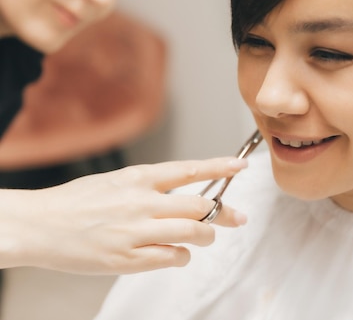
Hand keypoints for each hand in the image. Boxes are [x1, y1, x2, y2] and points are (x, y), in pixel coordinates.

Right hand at [0, 157, 247, 273]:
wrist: (39, 225)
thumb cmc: (76, 202)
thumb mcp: (116, 182)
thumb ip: (150, 188)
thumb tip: (185, 201)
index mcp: (138, 178)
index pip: (189, 170)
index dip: (219, 167)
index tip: (241, 166)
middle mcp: (142, 202)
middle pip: (200, 207)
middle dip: (224, 213)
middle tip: (237, 217)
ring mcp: (136, 231)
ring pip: (193, 233)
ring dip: (206, 236)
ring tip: (205, 238)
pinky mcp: (128, 259)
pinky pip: (172, 257)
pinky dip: (182, 256)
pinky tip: (177, 254)